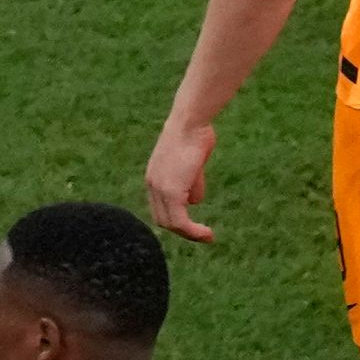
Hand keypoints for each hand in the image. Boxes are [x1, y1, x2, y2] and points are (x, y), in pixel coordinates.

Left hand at [143, 113, 221, 243]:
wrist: (190, 122)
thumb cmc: (195, 135)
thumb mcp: (193, 164)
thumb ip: (191, 183)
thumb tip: (195, 201)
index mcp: (155, 177)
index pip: (161, 208)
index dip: (177, 219)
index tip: (194, 225)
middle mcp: (152, 185)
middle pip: (163, 219)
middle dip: (183, 230)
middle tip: (203, 235)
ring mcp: (160, 189)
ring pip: (171, 223)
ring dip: (190, 234)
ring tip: (207, 237)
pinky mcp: (171, 192)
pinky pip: (180, 221)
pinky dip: (193, 232)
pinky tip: (206, 234)